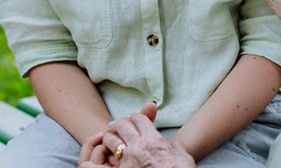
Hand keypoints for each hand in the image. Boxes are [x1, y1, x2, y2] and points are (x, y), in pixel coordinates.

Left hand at [79, 103, 195, 167]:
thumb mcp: (185, 160)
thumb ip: (179, 149)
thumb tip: (176, 145)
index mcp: (155, 141)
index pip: (139, 118)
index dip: (135, 117)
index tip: (133, 122)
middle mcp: (139, 147)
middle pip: (122, 124)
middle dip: (118, 124)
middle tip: (115, 128)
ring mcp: (127, 160)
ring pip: (109, 138)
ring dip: (108, 138)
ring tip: (108, 143)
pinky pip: (98, 163)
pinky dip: (95, 160)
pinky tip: (97, 160)